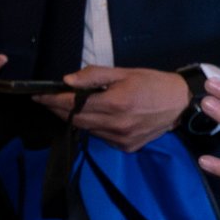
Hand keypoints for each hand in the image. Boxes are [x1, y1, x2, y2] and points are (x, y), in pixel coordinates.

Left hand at [44, 65, 189, 151]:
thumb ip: (94, 76)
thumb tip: (67, 81)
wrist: (182, 104)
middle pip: (75, 119)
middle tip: (48, 100)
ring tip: (67, 106)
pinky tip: (94, 117)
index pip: (72, 104)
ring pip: (86, 129)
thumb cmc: (152, 83)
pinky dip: (92, 126)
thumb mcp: (124, 73)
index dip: (52, 100)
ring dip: (74, 118)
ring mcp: (121, 138)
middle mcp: (116, 125)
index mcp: (115, 103)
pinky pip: (100, 137)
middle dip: (58, 109)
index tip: (37, 96)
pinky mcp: (126, 147)